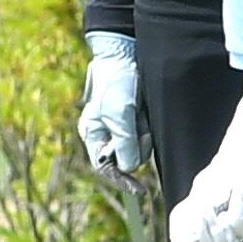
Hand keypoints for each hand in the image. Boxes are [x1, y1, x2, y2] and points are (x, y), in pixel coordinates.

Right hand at [76, 33, 148, 175]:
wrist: (127, 51)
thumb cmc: (117, 81)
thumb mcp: (119, 114)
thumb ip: (124, 143)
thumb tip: (129, 169)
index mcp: (93, 133)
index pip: (105, 167)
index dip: (121, 180)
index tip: (139, 190)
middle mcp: (106, 131)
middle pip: (126, 157)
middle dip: (137, 145)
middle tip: (140, 126)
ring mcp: (122, 124)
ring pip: (139, 145)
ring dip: (144, 132)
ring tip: (141, 110)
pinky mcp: (136, 117)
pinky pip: (147, 132)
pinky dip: (149, 124)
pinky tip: (145, 109)